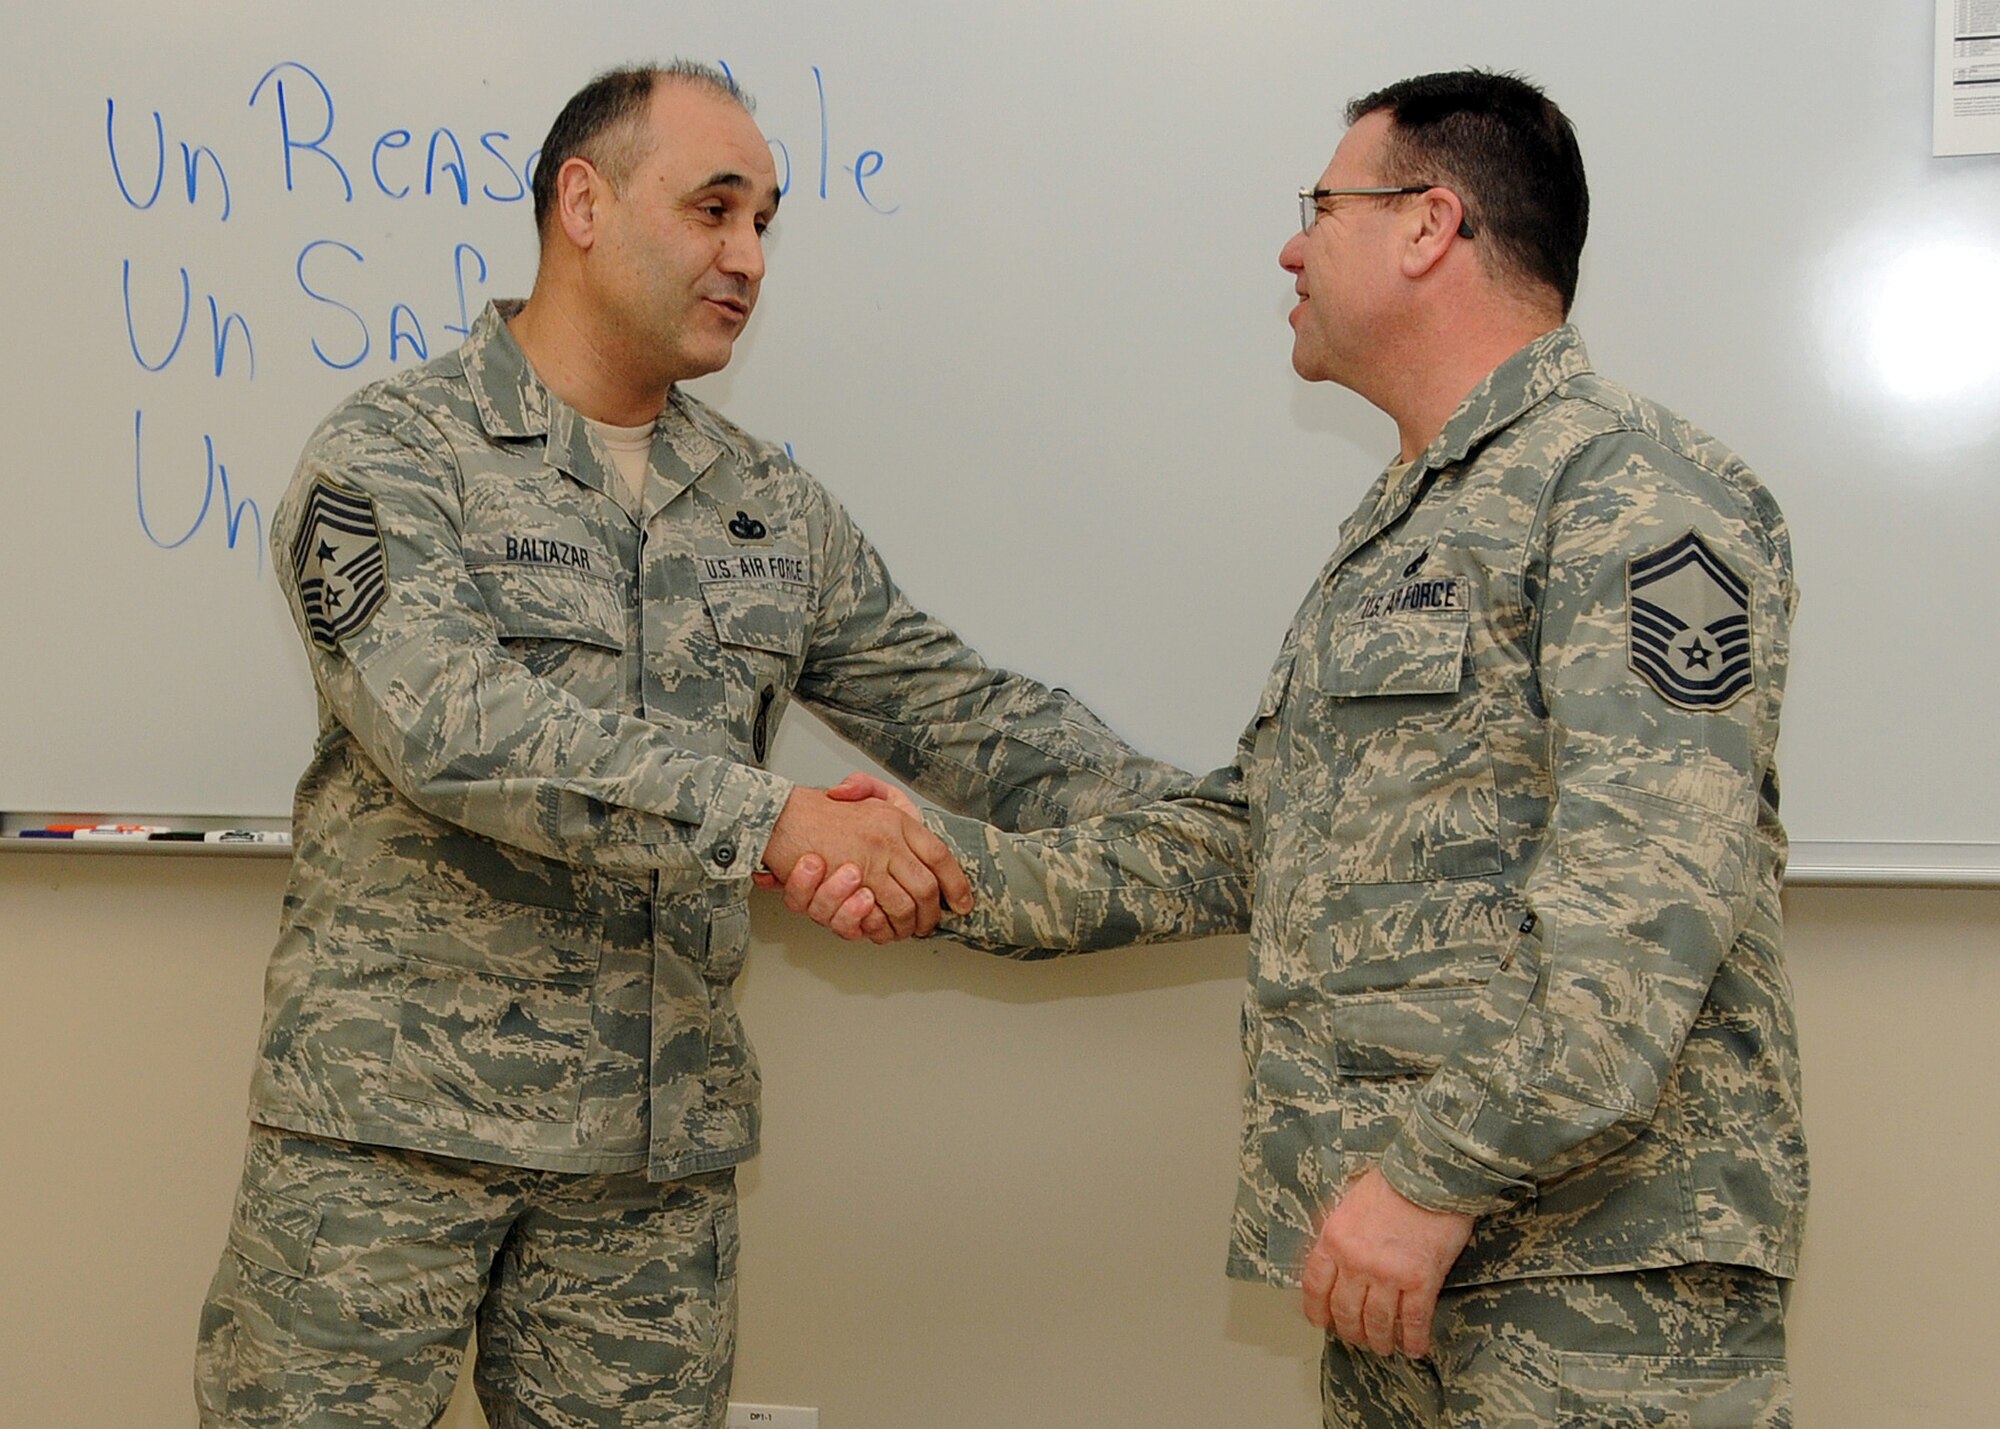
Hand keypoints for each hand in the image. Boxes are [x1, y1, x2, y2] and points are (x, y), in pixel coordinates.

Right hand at [760, 780, 971, 939]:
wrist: (781, 817)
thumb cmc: (819, 811)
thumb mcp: (862, 792)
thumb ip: (885, 795)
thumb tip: (914, 817)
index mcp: (897, 821)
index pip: (940, 856)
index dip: (957, 884)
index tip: (963, 902)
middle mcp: (888, 842)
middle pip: (927, 889)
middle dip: (931, 915)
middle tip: (928, 925)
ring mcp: (868, 865)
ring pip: (903, 908)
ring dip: (905, 927)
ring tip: (904, 930)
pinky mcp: (846, 887)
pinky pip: (873, 918)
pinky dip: (878, 928)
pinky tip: (880, 928)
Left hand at [1300, 1167, 1474, 1357]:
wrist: (1430, 1176)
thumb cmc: (1392, 1182)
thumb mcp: (1349, 1201)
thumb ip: (1340, 1232)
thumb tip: (1335, 1257)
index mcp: (1334, 1239)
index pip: (1315, 1286)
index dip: (1316, 1310)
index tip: (1321, 1321)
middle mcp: (1356, 1262)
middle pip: (1346, 1311)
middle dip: (1350, 1331)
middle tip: (1357, 1337)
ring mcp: (1389, 1274)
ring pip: (1378, 1323)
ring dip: (1380, 1340)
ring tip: (1384, 1346)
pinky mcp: (1421, 1280)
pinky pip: (1415, 1321)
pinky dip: (1414, 1339)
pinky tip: (1415, 1348)